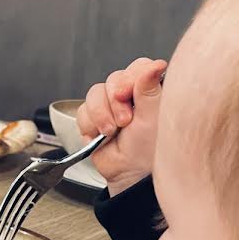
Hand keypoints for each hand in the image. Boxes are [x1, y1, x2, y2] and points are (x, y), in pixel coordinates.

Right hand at [76, 57, 166, 195]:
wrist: (130, 174)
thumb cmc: (149, 151)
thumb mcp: (154, 117)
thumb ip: (151, 88)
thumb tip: (156, 65)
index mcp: (149, 90)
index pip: (137, 67)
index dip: (130, 78)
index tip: (129, 93)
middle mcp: (129, 96)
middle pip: (113, 79)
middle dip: (115, 100)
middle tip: (125, 120)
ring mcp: (110, 107)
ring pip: (95, 93)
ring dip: (101, 114)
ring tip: (112, 131)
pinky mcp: (93, 120)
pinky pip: (82, 111)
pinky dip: (90, 125)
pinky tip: (101, 136)